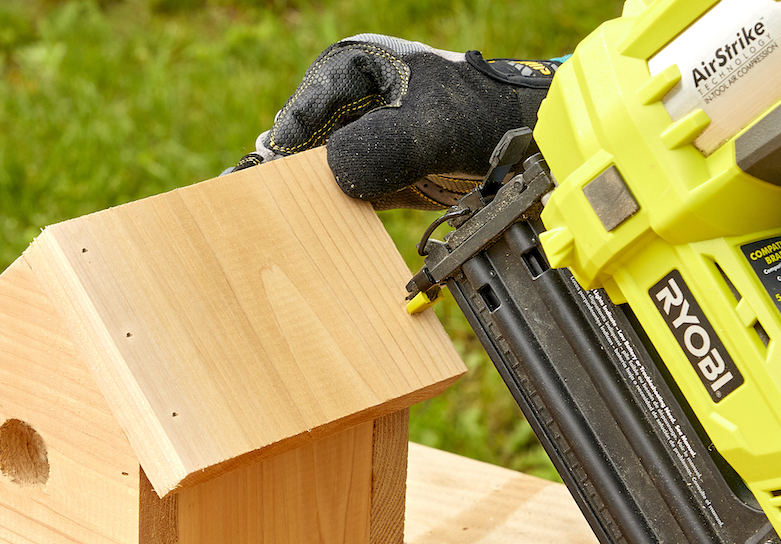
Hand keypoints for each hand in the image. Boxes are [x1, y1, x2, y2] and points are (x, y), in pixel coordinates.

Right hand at [230, 35, 563, 209]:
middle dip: (278, 177)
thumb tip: (333, 169)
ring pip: (311, 173)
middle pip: (298, 143)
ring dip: (295, 201)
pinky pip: (335, 197)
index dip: (282, 148)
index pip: (304, 110)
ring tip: (263, 230)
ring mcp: (357, 140)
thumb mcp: (437, 127)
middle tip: (247, 212)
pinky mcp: (369, 176)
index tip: (265, 182)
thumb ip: (387, 144)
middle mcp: (348, 102)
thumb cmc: (490, 117)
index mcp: (356, 68)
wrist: (532, 147)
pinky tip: (301, 238)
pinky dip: (322, 216)